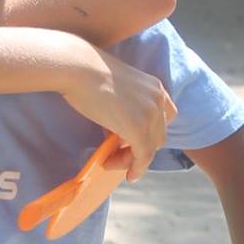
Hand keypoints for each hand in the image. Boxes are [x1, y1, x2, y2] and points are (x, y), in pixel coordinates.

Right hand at [69, 51, 175, 178]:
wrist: (79, 68)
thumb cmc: (87, 74)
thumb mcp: (116, 88)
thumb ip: (124, 106)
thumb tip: (116, 130)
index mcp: (155, 87)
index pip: (165, 118)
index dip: (151, 133)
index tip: (132, 142)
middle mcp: (158, 99)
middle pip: (158, 136)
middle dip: (140, 149)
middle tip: (115, 154)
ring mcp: (150, 114)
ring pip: (150, 149)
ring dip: (133, 160)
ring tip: (111, 161)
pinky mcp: (138, 128)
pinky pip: (143, 156)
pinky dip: (136, 168)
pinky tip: (128, 175)